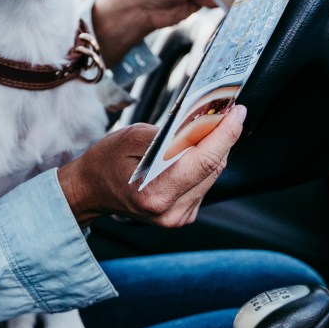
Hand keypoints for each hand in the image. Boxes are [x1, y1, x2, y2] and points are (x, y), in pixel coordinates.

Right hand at [56, 106, 244, 227]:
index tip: (237, 113)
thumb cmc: (106, 162)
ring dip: (215, 148)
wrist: (91, 190)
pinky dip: (204, 162)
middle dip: (222, 136)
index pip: (204, 161)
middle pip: (213, 167)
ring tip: (211, 125)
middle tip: (227, 110)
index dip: (226, 134)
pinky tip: (196, 148)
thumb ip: (169, 133)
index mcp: (155, 194)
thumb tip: (203, 122)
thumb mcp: (132, 136)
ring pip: (212, 174)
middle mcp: (171, 212)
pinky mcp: (184, 215)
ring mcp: (179, 217)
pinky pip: (204, 182)